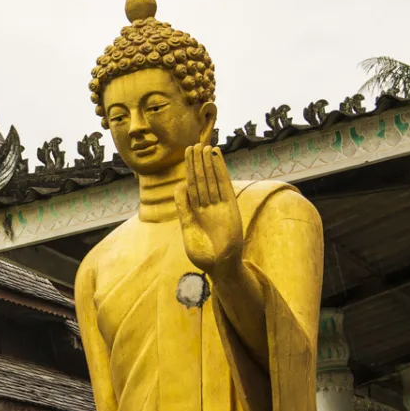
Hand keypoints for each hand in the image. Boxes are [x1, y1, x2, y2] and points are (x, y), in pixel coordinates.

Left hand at [176, 134, 242, 273]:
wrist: (219, 266)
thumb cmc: (203, 253)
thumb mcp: (188, 229)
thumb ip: (184, 209)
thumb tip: (179, 186)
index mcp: (194, 212)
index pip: (191, 187)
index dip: (189, 171)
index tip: (186, 156)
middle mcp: (207, 206)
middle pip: (201, 180)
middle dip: (197, 163)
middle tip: (193, 144)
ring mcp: (219, 205)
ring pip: (211, 179)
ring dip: (208, 163)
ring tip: (205, 146)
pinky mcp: (230, 206)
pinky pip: (224, 184)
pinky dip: (220, 170)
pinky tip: (217, 157)